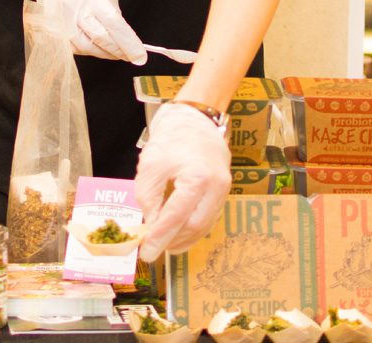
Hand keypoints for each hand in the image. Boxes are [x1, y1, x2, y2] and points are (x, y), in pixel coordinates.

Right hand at [33, 0, 146, 63]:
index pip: (113, 24)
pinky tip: (96, 48)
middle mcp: (75, 9)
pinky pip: (73, 47)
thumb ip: (112, 13)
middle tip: (131, 56)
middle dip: (119, 51)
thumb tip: (122, 36)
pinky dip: (88, 51)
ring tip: (116, 53)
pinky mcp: (54, 28)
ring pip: (86, 47)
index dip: (128, 43)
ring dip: (104, 53)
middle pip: (100, 39)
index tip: (140, 56)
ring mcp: (62, 21)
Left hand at [135, 102, 231, 261]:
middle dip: (173, 241)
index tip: (147, 254)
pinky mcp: (223, 190)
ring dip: (184, 238)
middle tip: (154, 250)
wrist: (196, 118)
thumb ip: (148, 197)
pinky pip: (209, 216)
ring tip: (165, 245)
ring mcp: (224, 189)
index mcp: (198, 177)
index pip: (176, 216)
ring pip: (204, 225)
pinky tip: (179, 233)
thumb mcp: (151, 164)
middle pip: (194, 226)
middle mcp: (217, 186)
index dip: (160, 237)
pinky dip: (193, 227)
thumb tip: (150, 225)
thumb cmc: (172, 137)